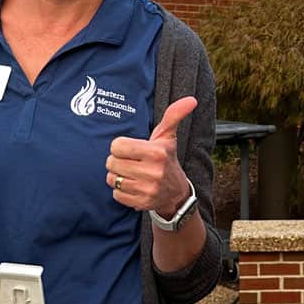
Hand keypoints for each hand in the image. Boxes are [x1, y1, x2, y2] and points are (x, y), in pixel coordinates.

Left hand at [106, 96, 196, 216]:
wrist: (176, 192)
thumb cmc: (167, 158)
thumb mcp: (168, 136)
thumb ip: (174, 115)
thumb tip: (191, 100)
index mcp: (157, 152)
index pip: (117, 146)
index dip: (121, 146)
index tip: (130, 148)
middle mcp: (152, 172)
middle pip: (112, 162)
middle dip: (117, 161)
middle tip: (129, 161)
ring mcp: (147, 190)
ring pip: (112, 179)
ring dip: (117, 176)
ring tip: (130, 173)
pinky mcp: (141, 204)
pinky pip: (116, 195)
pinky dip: (120, 191)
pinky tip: (132, 186)